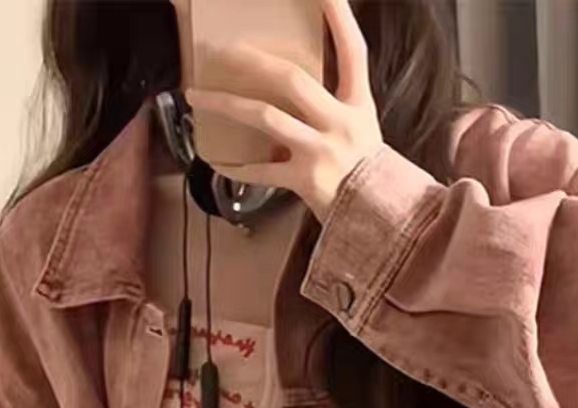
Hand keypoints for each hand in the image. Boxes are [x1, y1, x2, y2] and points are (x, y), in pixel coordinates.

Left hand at [186, 0, 382, 221]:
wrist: (381, 218)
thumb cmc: (369, 173)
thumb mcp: (363, 129)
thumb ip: (335, 105)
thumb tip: (292, 87)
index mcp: (357, 105)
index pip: (352, 51)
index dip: (339, 18)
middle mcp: (339, 123)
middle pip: (292, 80)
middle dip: (254, 62)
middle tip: (225, 52)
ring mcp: (320, 152)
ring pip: (267, 118)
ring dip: (227, 104)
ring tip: (196, 96)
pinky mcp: (305, 181)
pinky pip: (262, 172)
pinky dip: (238, 169)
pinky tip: (218, 163)